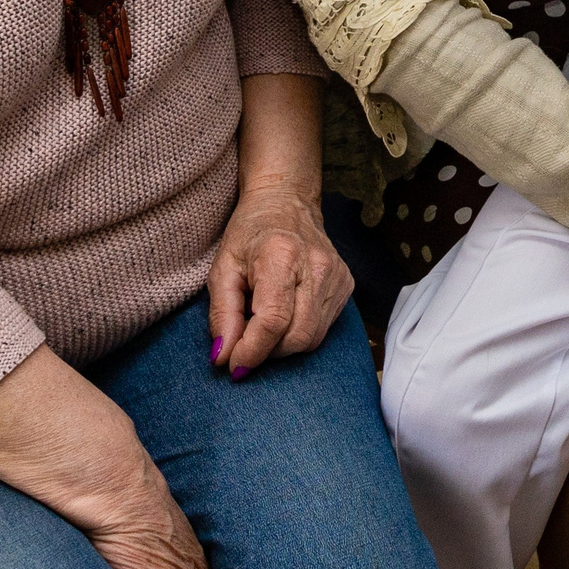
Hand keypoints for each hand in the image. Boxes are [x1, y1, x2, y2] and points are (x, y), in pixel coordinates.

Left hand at [210, 180, 352, 377]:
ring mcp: (337, 276)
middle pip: (297, 337)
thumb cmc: (250, 233)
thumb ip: (222, 314)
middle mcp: (317, 266)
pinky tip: (285, 314)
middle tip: (245, 343)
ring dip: (282, 346)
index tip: (234, 366)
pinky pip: (323, 329)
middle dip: (267, 352)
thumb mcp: (223, 267)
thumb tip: (223, 357)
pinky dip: (299, 333)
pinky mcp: (347, 285)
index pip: (273, 321)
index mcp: (282, 255)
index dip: (252, 351)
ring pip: (312, 339)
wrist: (286, 202)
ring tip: (263, 324)